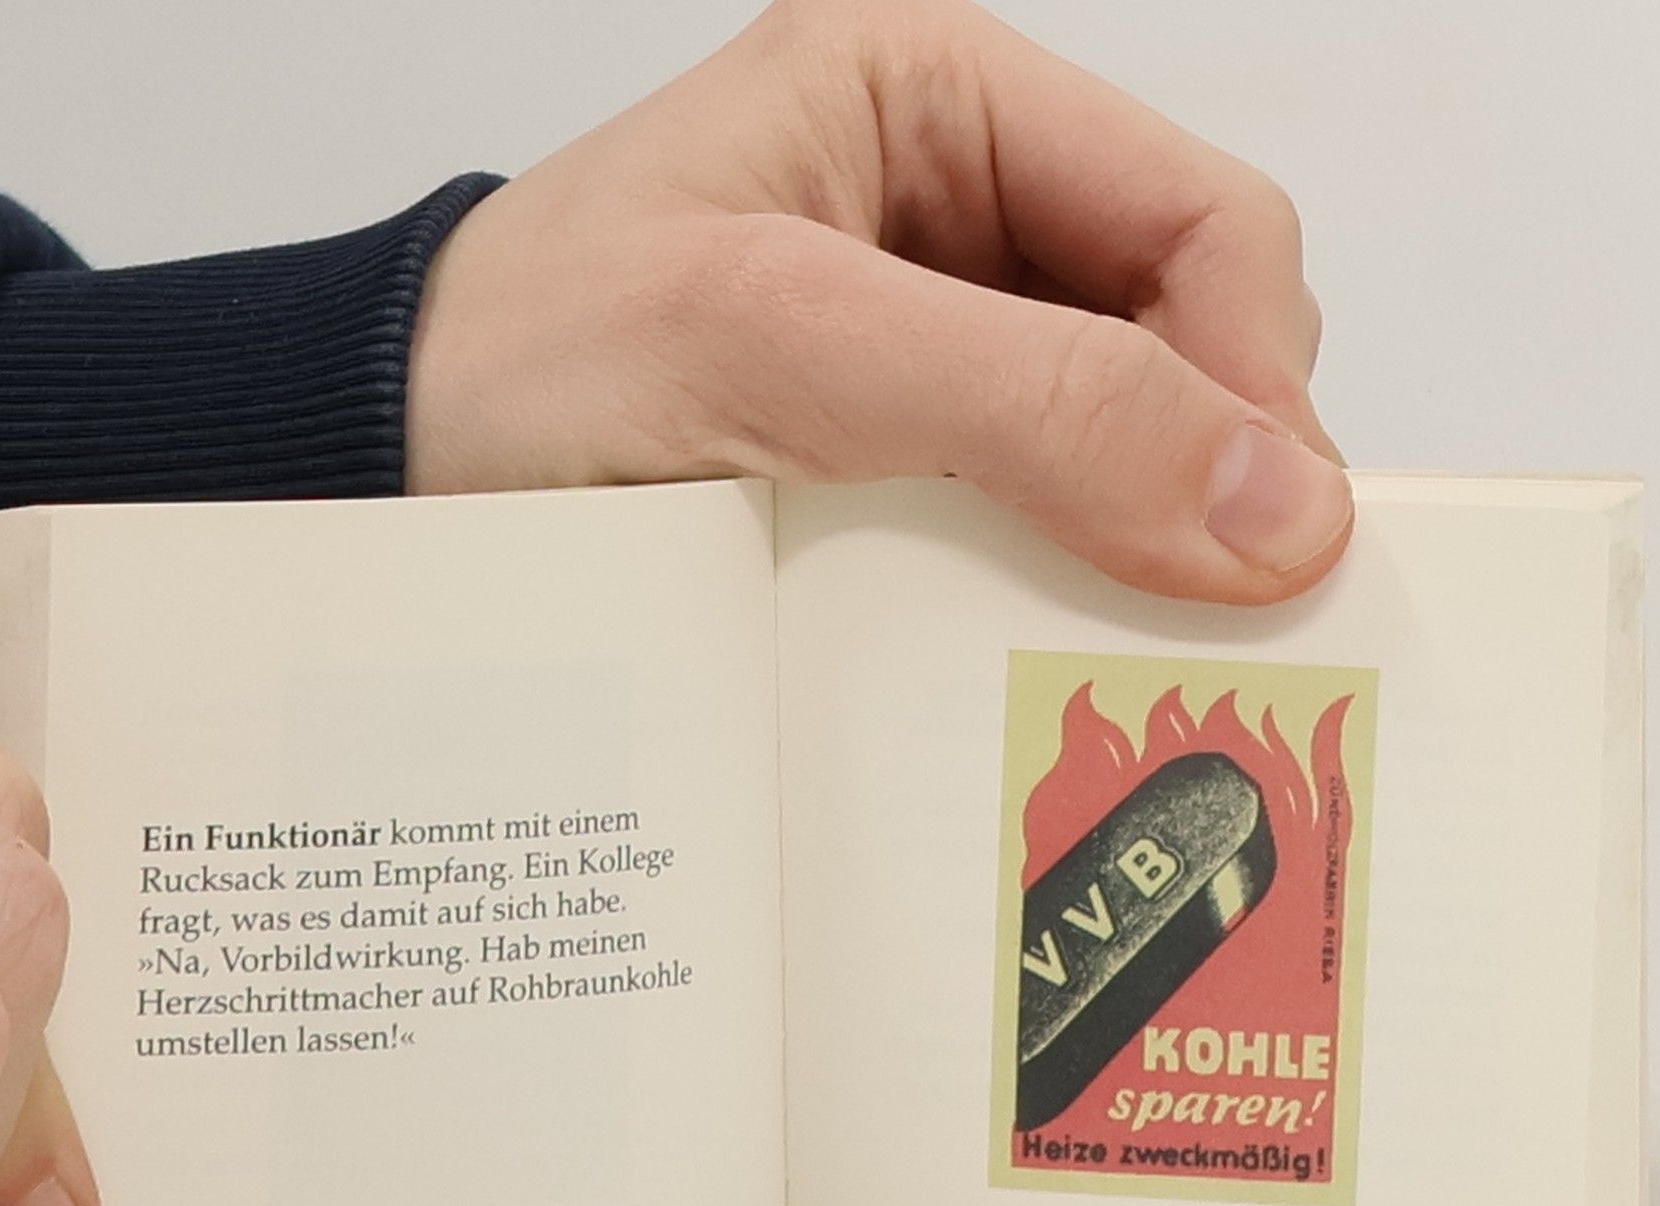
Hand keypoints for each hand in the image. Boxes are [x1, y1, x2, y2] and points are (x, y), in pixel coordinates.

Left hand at [408, 0, 1349, 602]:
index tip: (1271, 546)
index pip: (1200, 220)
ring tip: (1104, 650)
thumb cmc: (518, 370)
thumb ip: (1029, 402)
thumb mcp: (776, 345)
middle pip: (1185, 339)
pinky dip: (1055, 592)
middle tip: (1198, 622)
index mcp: (937, 100)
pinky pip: (1035, 526)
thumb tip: (1280, 503)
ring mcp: (928, 350)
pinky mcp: (894, 466)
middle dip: (1207, 476)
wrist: (379, 479)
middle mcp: (955, 216)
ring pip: (1124, 448)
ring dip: (1136, 549)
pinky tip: (1026, 649)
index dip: (1257, 383)